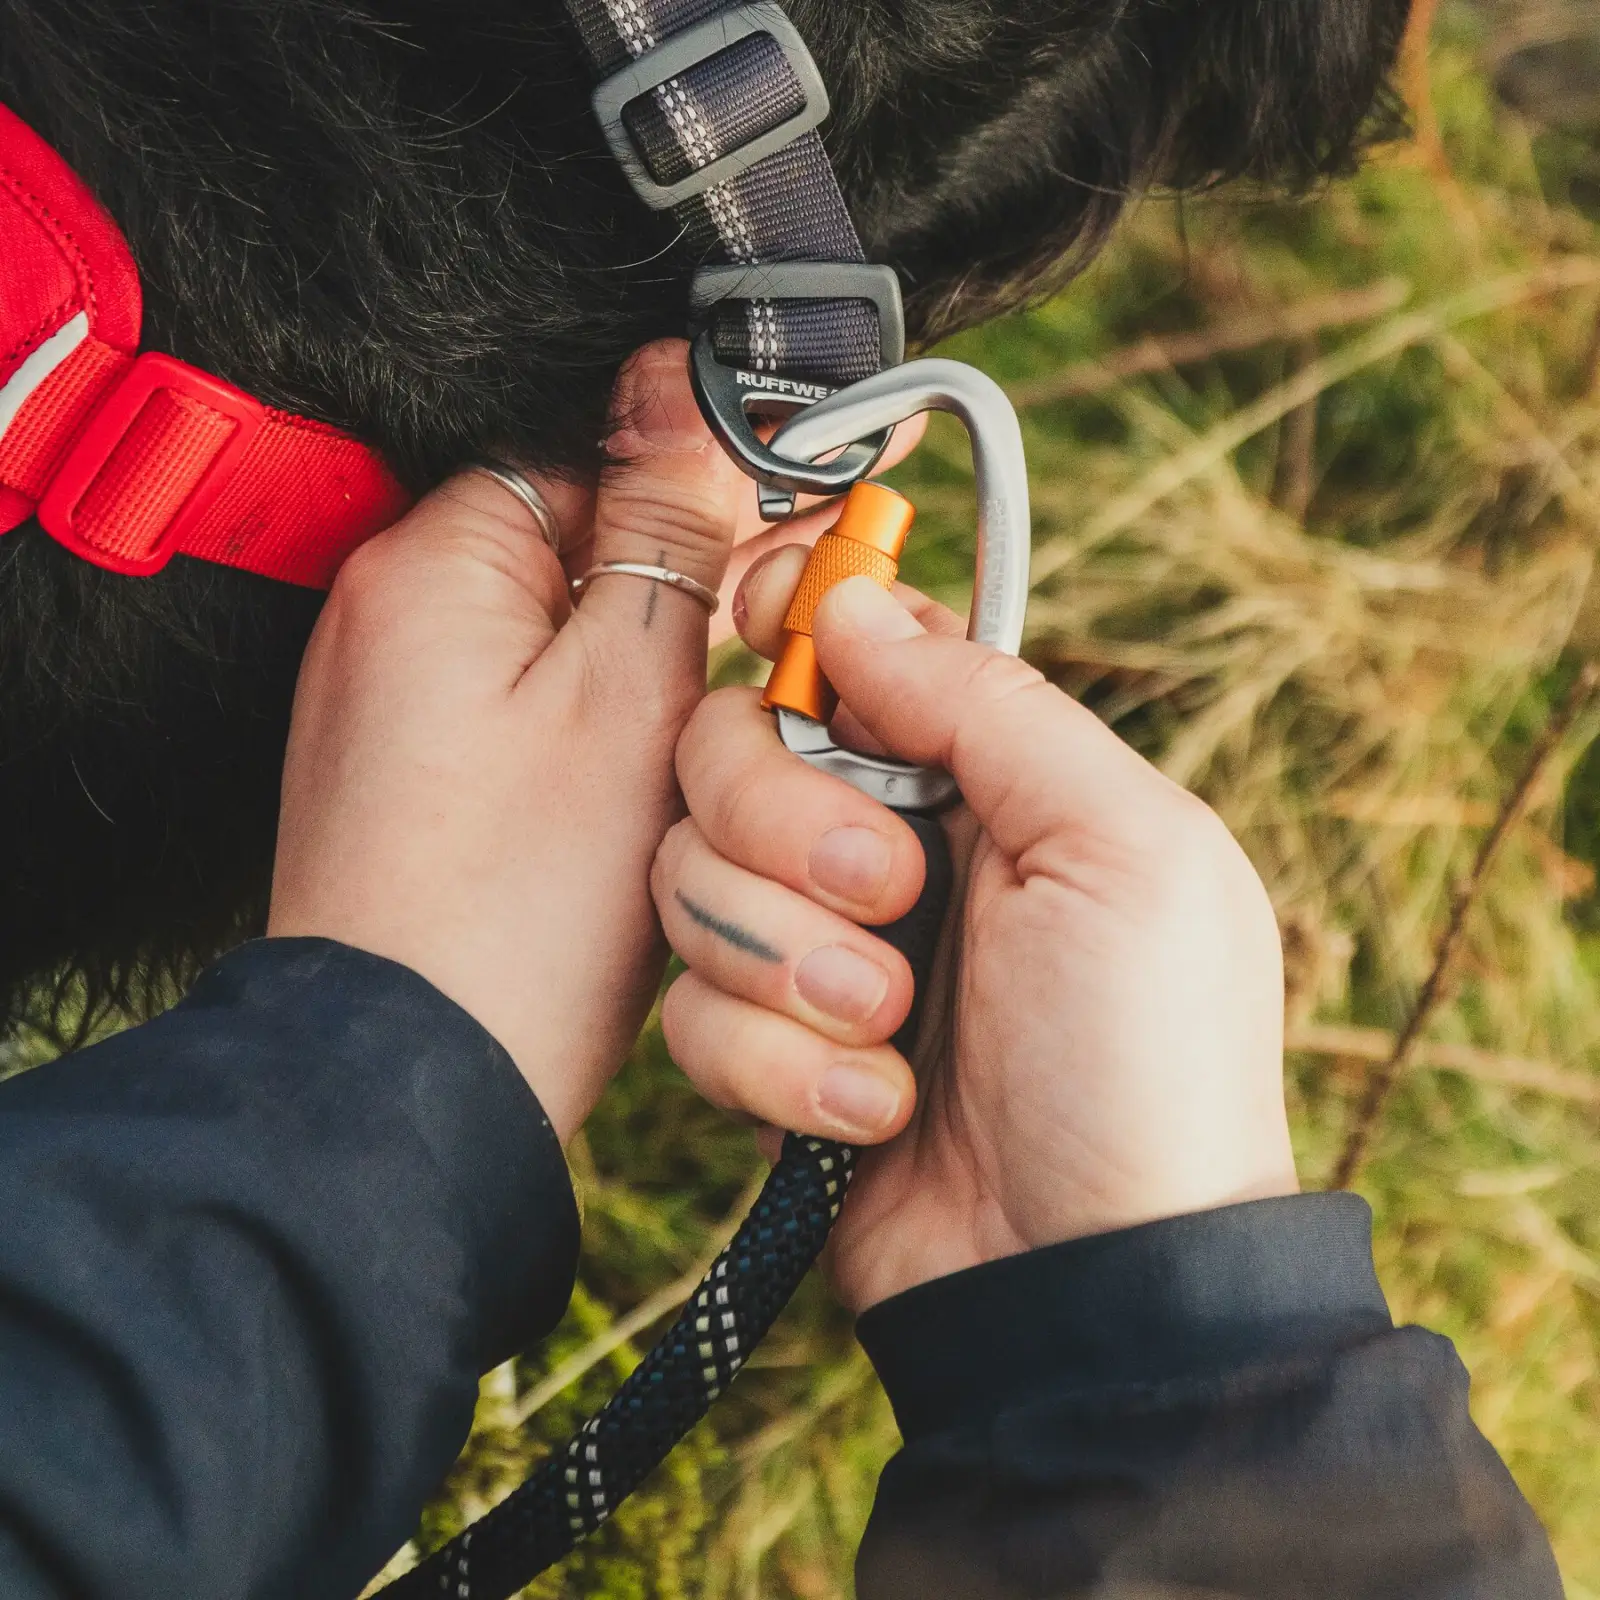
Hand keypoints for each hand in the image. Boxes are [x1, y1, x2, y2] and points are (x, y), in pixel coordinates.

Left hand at [268, 342, 746, 1142]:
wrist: (417, 1078)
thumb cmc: (514, 908)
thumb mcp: (631, 693)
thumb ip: (664, 532)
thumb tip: (683, 388)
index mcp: (430, 565)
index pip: (587, 451)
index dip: (699, 489)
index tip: (778, 534)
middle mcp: (388, 616)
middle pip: (570, 543)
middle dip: (674, 585)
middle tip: (749, 656)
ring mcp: (391, 699)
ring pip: (555, 633)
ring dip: (637, 665)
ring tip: (686, 739)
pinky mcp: (411, 772)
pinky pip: (521, 707)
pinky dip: (585, 727)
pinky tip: (625, 785)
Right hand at [651, 553, 1296, 1311]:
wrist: (1093, 1284)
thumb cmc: (1145, 1061)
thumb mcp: (1122, 848)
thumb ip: (988, 704)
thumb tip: (854, 603)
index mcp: (982, 775)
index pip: (850, 651)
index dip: (794, 623)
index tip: (762, 618)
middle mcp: (887, 845)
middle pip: (731, 752)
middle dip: (782, 824)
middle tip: (890, 896)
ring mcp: (818, 950)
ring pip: (690, 879)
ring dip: (786, 962)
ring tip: (893, 1033)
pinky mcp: (767, 1052)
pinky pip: (691, 1011)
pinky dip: (776, 1067)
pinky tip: (874, 1115)